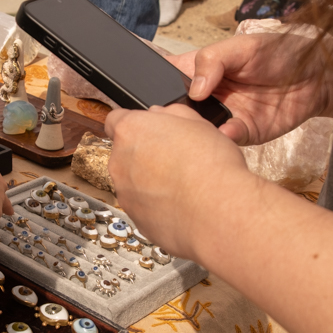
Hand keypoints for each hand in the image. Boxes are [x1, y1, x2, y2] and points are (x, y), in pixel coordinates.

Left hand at [104, 104, 255, 260]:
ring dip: (151, 182)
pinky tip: (182, 204)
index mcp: (132, 131)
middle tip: (177, 159)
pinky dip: (158, 205)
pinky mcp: (136, 219)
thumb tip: (161, 115)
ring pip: (134, 182)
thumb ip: (172, 114)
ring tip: (183, 185)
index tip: (148, 131)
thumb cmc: (211, 166)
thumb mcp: (198, 123)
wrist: (217, 213)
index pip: (115, 120)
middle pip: (126, 154)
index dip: (134, 125)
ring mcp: (125, 193)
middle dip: (146, 155)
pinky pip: (144, 207)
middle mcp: (120, 162)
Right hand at [166, 32, 332, 145]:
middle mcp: (206, 96)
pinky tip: (228, 128)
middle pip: (176, 110)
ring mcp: (222, 116)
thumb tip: (195, 88)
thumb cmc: (279, 53)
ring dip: (196, 130)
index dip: (152, 84)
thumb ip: (213, 60)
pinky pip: (227, 139)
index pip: (166, 77)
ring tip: (198, 123)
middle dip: (170, 115)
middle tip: (170, 113)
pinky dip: (225, 136)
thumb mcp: (242, 46)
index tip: (145, 91)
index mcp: (199, 70)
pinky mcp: (242, 133)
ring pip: (197, 130)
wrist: (317, 75)